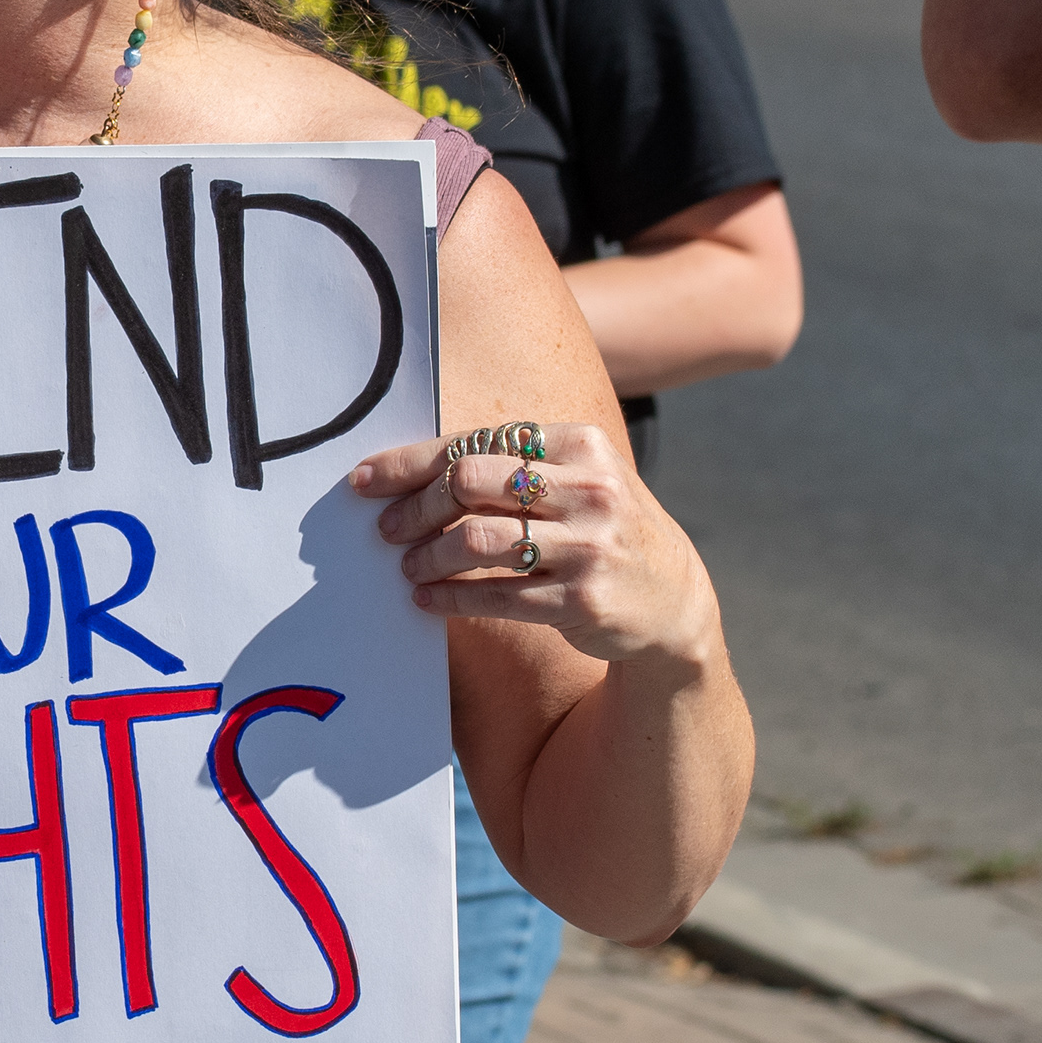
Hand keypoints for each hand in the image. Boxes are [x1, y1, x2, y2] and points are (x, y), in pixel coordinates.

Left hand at [353, 423, 718, 670]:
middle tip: (389, 530)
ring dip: (427, 557)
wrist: (674, 600)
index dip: (412, 462)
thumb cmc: (604, 529)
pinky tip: (426, 598)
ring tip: (408, 567)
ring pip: (475, 542)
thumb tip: (414, 470)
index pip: (476, 442)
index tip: (367, 480)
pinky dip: (449, 598)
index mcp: (581, 444)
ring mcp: (588, 545)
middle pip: (469, 484)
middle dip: (416, 508)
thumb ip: (514, 466)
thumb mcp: (579, 480)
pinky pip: (494, 596)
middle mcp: (590, 489)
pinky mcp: (581, 599)